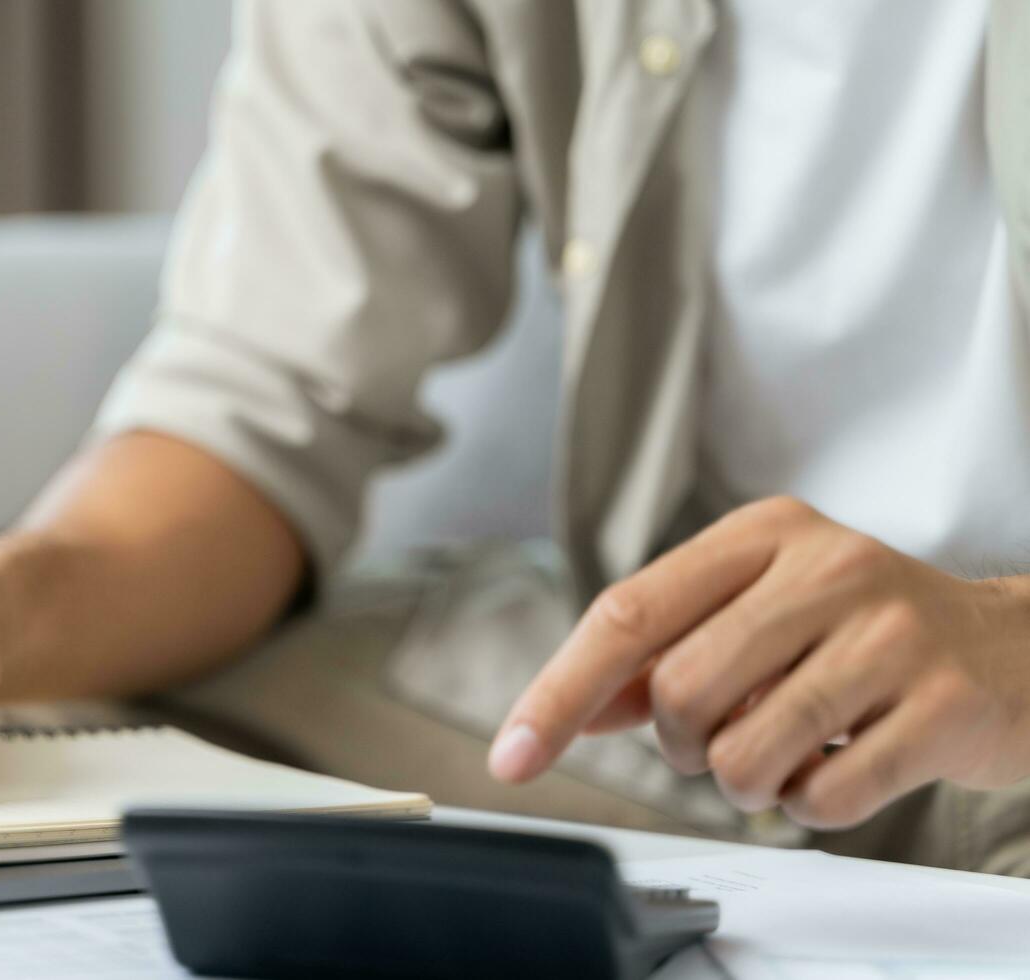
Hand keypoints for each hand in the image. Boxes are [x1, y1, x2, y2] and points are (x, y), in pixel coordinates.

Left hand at [487, 496, 1029, 828]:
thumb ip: (662, 655)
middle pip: (682, 691)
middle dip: (685, 744)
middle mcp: (826, 567)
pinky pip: (821, 797)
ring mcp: (890, 633)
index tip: (513, 752)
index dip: (559, 691)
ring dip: (746, 781)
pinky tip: (841, 765)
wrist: (1015, 650)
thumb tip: (569, 708)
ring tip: (788, 751)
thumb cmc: (863, 633)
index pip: (628, 613)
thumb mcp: (760, 613)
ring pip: (744, 751)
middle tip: (726, 737)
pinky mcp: (942, 704)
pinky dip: (809, 806)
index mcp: (763, 533)